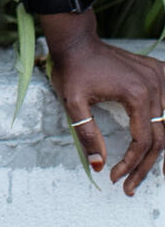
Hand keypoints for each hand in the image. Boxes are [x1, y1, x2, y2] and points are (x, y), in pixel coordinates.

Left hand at [50, 32, 164, 194]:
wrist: (76, 39)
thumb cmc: (72, 68)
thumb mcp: (72, 101)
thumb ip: (86, 133)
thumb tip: (99, 165)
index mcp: (136, 95)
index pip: (142, 142)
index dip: (130, 165)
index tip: (114, 178)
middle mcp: (154, 86)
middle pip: (160, 138)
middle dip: (145, 166)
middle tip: (130, 187)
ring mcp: (158, 77)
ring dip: (162, 150)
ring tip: (158, 173)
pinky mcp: (156, 71)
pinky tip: (164, 133)